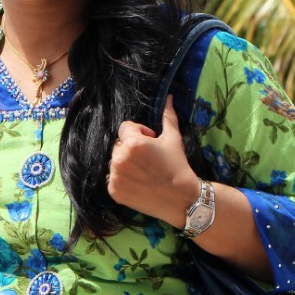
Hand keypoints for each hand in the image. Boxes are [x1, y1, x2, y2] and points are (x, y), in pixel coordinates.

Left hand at [107, 95, 200, 226]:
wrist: (181, 198)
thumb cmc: (178, 165)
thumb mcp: (173, 138)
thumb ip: (167, 116)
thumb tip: (168, 97)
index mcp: (132, 143)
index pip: (125, 128)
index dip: (139, 133)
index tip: (151, 142)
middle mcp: (119, 158)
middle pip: (118, 145)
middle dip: (131, 148)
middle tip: (148, 159)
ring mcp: (115, 176)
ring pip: (114, 162)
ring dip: (125, 163)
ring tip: (144, 172)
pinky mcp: (113, 191)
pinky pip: (112, 178)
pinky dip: (122, 179)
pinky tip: (138, 183)